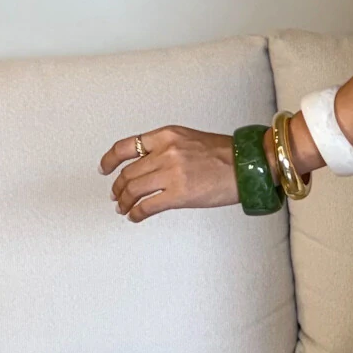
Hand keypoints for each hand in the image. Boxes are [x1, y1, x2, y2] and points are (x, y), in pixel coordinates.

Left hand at [100, 126, 238, 219]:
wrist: (248, 165)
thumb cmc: (225, 154)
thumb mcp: (189, 139)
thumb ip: (165, 148)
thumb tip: (145, 166)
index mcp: (167, 135)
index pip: (126, 146)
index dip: (109, 159)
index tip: (104, 169)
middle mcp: (165, 152)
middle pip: (128, 172)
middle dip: (118, 187)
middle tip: (116, 195)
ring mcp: (171, 174)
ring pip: (133, 190)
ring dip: (124, 202)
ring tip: (124, 208)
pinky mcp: (179, 195)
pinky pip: (147, 206)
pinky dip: (136, 213)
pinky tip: (135, 216)